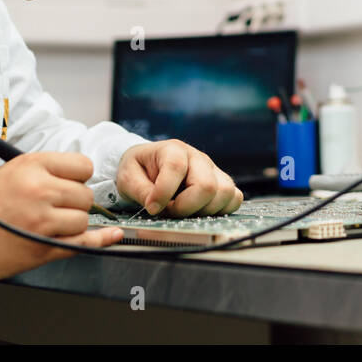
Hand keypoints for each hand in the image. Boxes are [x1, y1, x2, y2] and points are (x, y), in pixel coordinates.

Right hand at [0, 151, 123, 284]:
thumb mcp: (7, 172)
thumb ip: (41, 171)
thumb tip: (71, 176)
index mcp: (31, 166)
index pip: (82, 165)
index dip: (77, 177)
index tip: (69, 183)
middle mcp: (41, 190)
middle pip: (86, 194)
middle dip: (76, 202)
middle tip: (54, 208)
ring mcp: (43, 220)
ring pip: (84, 219)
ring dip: (74, 223)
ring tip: (49, 225)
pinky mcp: (44, 247)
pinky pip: (84, 243)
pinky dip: (101, 240)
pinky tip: (112, 235)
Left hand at [116, 141, 242, 216]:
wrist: (147, 164)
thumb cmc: (138, 169)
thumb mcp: (128, 177)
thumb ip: (141, 191)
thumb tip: (155, 206)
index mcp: (173, 149)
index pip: (177, 169)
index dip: (163, 194)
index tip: (152, 208)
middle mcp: (197, 157)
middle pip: (207, 185)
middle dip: (186, 207)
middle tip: (170, 211)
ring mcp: (212, 169)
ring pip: (225, 192)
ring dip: (204, 210)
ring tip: (184, 211)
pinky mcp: (220, 182)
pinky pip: (234, 198)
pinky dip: (220, 210)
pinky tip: (200, 211)